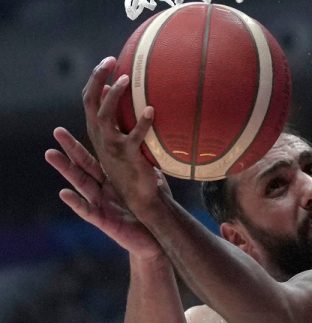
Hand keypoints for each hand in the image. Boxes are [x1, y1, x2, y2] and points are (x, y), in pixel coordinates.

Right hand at [46, 127, 164, 260]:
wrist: (156, 240)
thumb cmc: (154, 213)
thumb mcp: (151, 184)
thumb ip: (148, 166)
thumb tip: (156, 143)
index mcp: (113, 181)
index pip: (98, 158)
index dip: (90, 143)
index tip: (83, 125)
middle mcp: (104, 190)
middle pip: (84, 166)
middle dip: (70, 149)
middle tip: (57, 131)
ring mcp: (102, 205)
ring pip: (80, 184)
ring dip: (65, 169)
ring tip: (50, 154)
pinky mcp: (104, 222)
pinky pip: (87, 210)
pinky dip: (75, 202)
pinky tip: (63, 192)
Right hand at [82, 56, 159, 218]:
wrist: (143, 201)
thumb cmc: (140, 172)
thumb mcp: (129, 145)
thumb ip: (126, 124)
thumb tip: (127, 97)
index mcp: (100, 135)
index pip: (89, 102)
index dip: (95, 81)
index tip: (107, 63)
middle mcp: (101, 139)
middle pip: (90, 103)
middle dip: (96, 79)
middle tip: (109, 61)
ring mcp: (112, 149)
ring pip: (105, 116)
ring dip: (113, 96)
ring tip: (126, 80)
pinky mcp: (128, 158)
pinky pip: (134, 137)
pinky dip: (142, 123)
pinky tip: (151, 111)